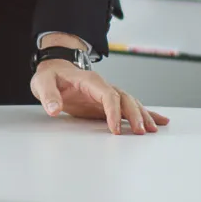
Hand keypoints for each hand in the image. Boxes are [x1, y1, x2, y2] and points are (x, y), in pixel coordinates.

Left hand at [31, 60, 168, 135]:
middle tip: (140, 132)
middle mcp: (103, 86)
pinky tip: (157, 122)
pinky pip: (128, 108)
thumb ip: (48, 96)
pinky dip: (144, 114)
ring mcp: (107, 94)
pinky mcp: (107, 103)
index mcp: (90, 80)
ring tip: (152, 129)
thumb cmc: (50, 75)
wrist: (55, 69)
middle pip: (125, 99)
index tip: (115, 129)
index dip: (113, 111)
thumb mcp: (42, 83)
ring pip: (130, 103)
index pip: (108, 95)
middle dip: (134, 115)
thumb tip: (54, 109)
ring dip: (142, 115)